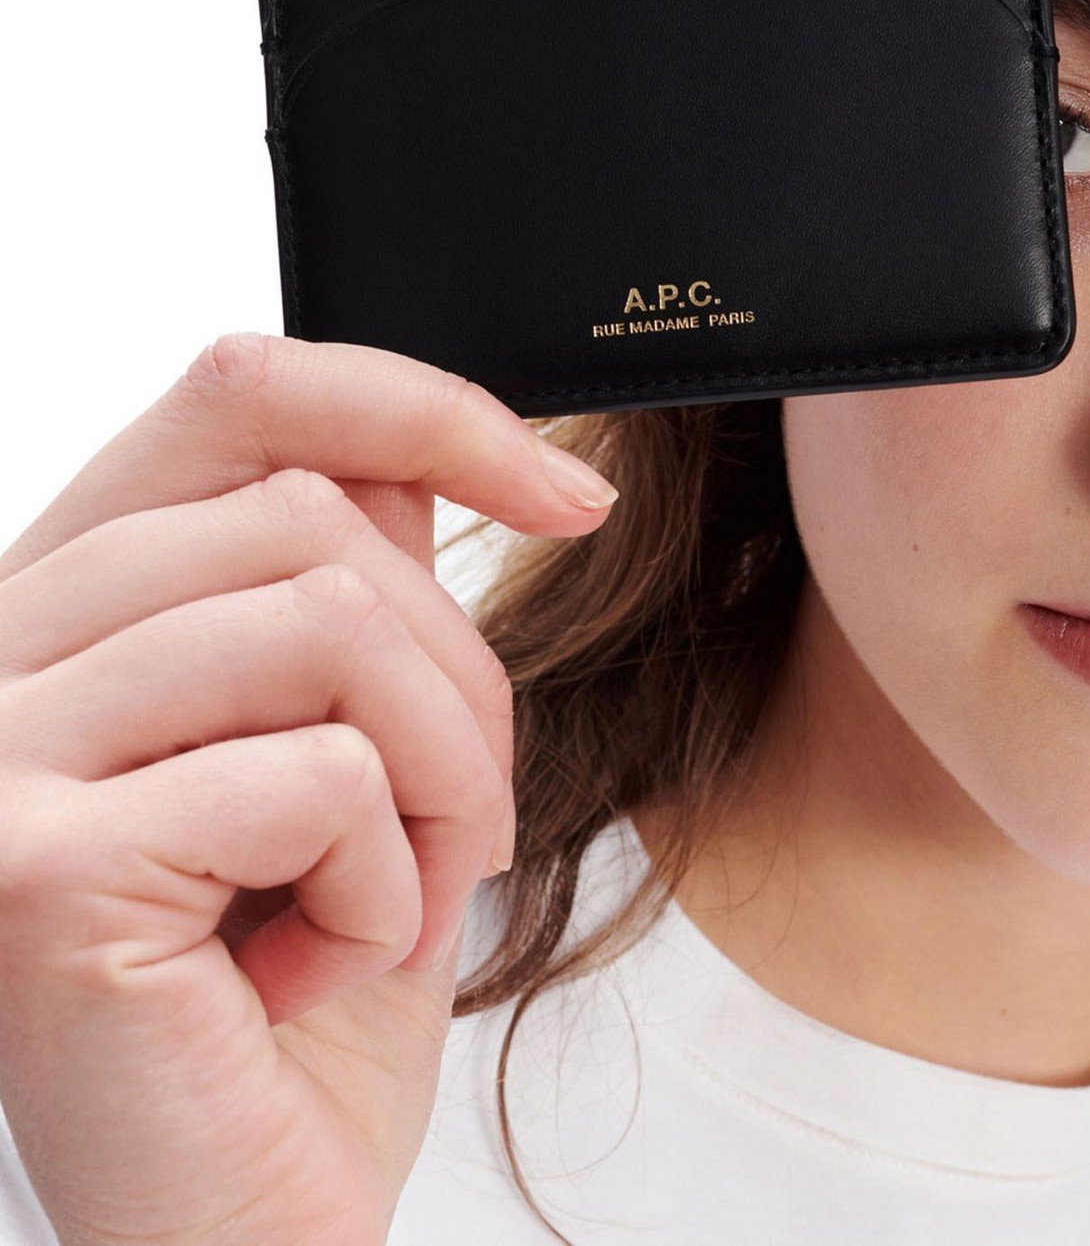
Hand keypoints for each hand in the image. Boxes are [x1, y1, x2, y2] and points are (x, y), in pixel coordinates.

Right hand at [0, 332, 618, 1245]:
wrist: (242, 1227)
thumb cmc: (304, 995)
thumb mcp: (353, 750)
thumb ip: (349, 593)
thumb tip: (428, 458)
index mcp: (76, 601)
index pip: (242, 393)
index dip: (422, 408)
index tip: (568, 492)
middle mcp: (2, 652)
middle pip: (314, 515)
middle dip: (458, 676)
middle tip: (446, 829)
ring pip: (333, 622)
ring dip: (438, 781)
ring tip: (386, 901)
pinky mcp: (37, 868)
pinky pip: (317, 774)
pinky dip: (383, 885)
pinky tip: (308, 976)